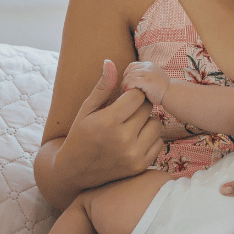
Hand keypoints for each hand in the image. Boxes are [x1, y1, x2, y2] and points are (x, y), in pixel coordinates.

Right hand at [67, 59, 163, 181]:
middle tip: (127, 112)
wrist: (75, 171)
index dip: (132, 93)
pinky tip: (136, 139)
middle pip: (147, 109)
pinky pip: (159, 143)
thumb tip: (110, 62)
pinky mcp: (140, 166)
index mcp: (108, 121)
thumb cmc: (79, 136)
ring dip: (147, 122)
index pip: (136, 95)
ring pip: (156, 125)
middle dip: (139, 107)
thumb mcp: (86, 110)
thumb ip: (102, 87)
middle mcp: (122, 139)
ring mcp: (133, 154)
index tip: (125, 97)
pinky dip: (150, 139)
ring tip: (132, 126)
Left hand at [121, 61, 169, 105]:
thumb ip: (144, 76)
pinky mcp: (147, 81)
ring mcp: (148, 73)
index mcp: (150, 65)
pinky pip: (132, 82)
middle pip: (130, 71)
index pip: (132, 65)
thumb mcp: (153, 78)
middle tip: (123, 89)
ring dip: (125, 85)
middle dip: (124, 80)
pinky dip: (129, 87)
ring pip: (130, 76)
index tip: (126, 83)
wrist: (173, 94)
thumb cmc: (162, 90)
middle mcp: (149, 66)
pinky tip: (129, 93)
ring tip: (125, 92)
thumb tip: (130, 80)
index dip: (127, 74)